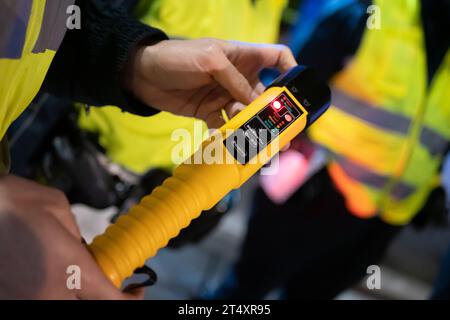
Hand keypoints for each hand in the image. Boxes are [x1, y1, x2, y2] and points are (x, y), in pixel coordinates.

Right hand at [0, 175, 142, 298]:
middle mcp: (49, 293)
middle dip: (100, 296)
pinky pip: (36, 298)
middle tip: (102, 281)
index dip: (130, 300)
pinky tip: (45, 276)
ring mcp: (24, 300)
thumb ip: (78, 240)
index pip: (110, 300)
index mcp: (72, 270)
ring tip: (72, 277)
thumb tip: (82, 253)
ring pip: (61, 304)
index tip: (135, 290)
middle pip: (88, 306)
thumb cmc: (20, 202)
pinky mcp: (6, 297)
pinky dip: (49, 292)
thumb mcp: (62, 213)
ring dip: (72, 295)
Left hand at [124, 38, 296, 127]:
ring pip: (247, 115)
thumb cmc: (177, 56)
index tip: (297, 91)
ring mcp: (225, 96)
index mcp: (243, 57)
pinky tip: (233, 147)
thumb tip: (254, 103)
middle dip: (275, 113)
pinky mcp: (210, 112)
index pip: (277, 58)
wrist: (143, 74)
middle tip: (284, 133)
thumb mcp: (210, 60)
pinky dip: (230, 137)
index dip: (291, 70)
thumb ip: (235, 80)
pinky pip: (226, 127)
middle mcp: (238, 78)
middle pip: (265, 96)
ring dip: (254, 129)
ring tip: (261, 144)